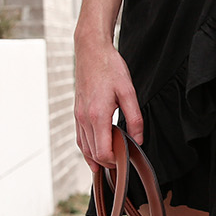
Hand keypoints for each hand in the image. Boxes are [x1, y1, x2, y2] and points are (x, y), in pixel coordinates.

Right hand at [74, 34, 143, 170]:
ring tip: (109, 164)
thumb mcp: (128, 92)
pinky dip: (87, 148)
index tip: (126, 159)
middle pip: (93, 153)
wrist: (91, 51)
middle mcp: (84, 119)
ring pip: (84, 147)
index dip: (114, 161)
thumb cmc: (110, 68)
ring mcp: (78, 116)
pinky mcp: (77, 112)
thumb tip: (138, 140)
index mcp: (98, 115)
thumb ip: (134, 119)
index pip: (103, 152)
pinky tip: (94, 153)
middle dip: (107, 161)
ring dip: (96, 158)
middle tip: (123, 162)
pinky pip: (80, 137)